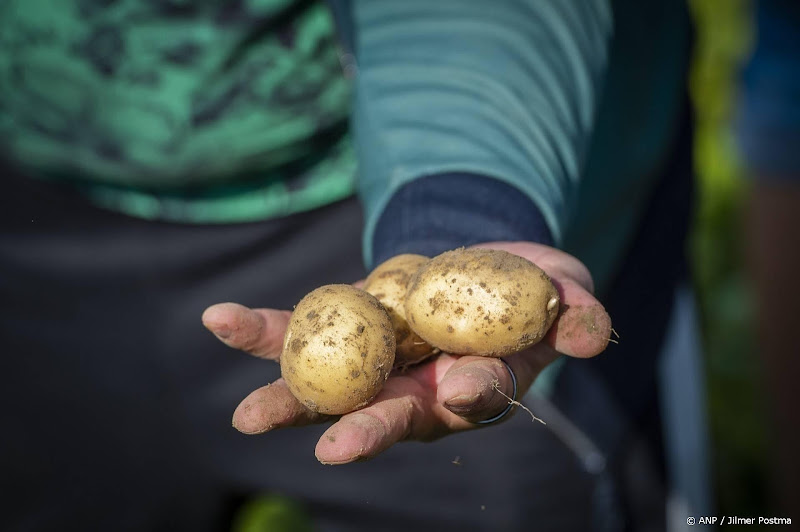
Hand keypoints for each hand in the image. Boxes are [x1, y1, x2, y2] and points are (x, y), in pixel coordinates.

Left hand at [201, 242, 610, 464]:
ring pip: (330, 386)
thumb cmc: (534, 290)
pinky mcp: (347, 326)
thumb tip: (591, 331)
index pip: (475, 400)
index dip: (471, 394)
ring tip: (246, 416)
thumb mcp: (567, 294)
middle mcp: (420, 387)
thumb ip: (579, 315)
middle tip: (331, 452)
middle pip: (388, 416)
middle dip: (362, 433)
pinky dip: (262, 331)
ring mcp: (378, 361)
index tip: (461, 387)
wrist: (481, 263)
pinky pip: (299, 331)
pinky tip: (218, 321)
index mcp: (476, 387)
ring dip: (288, 398)